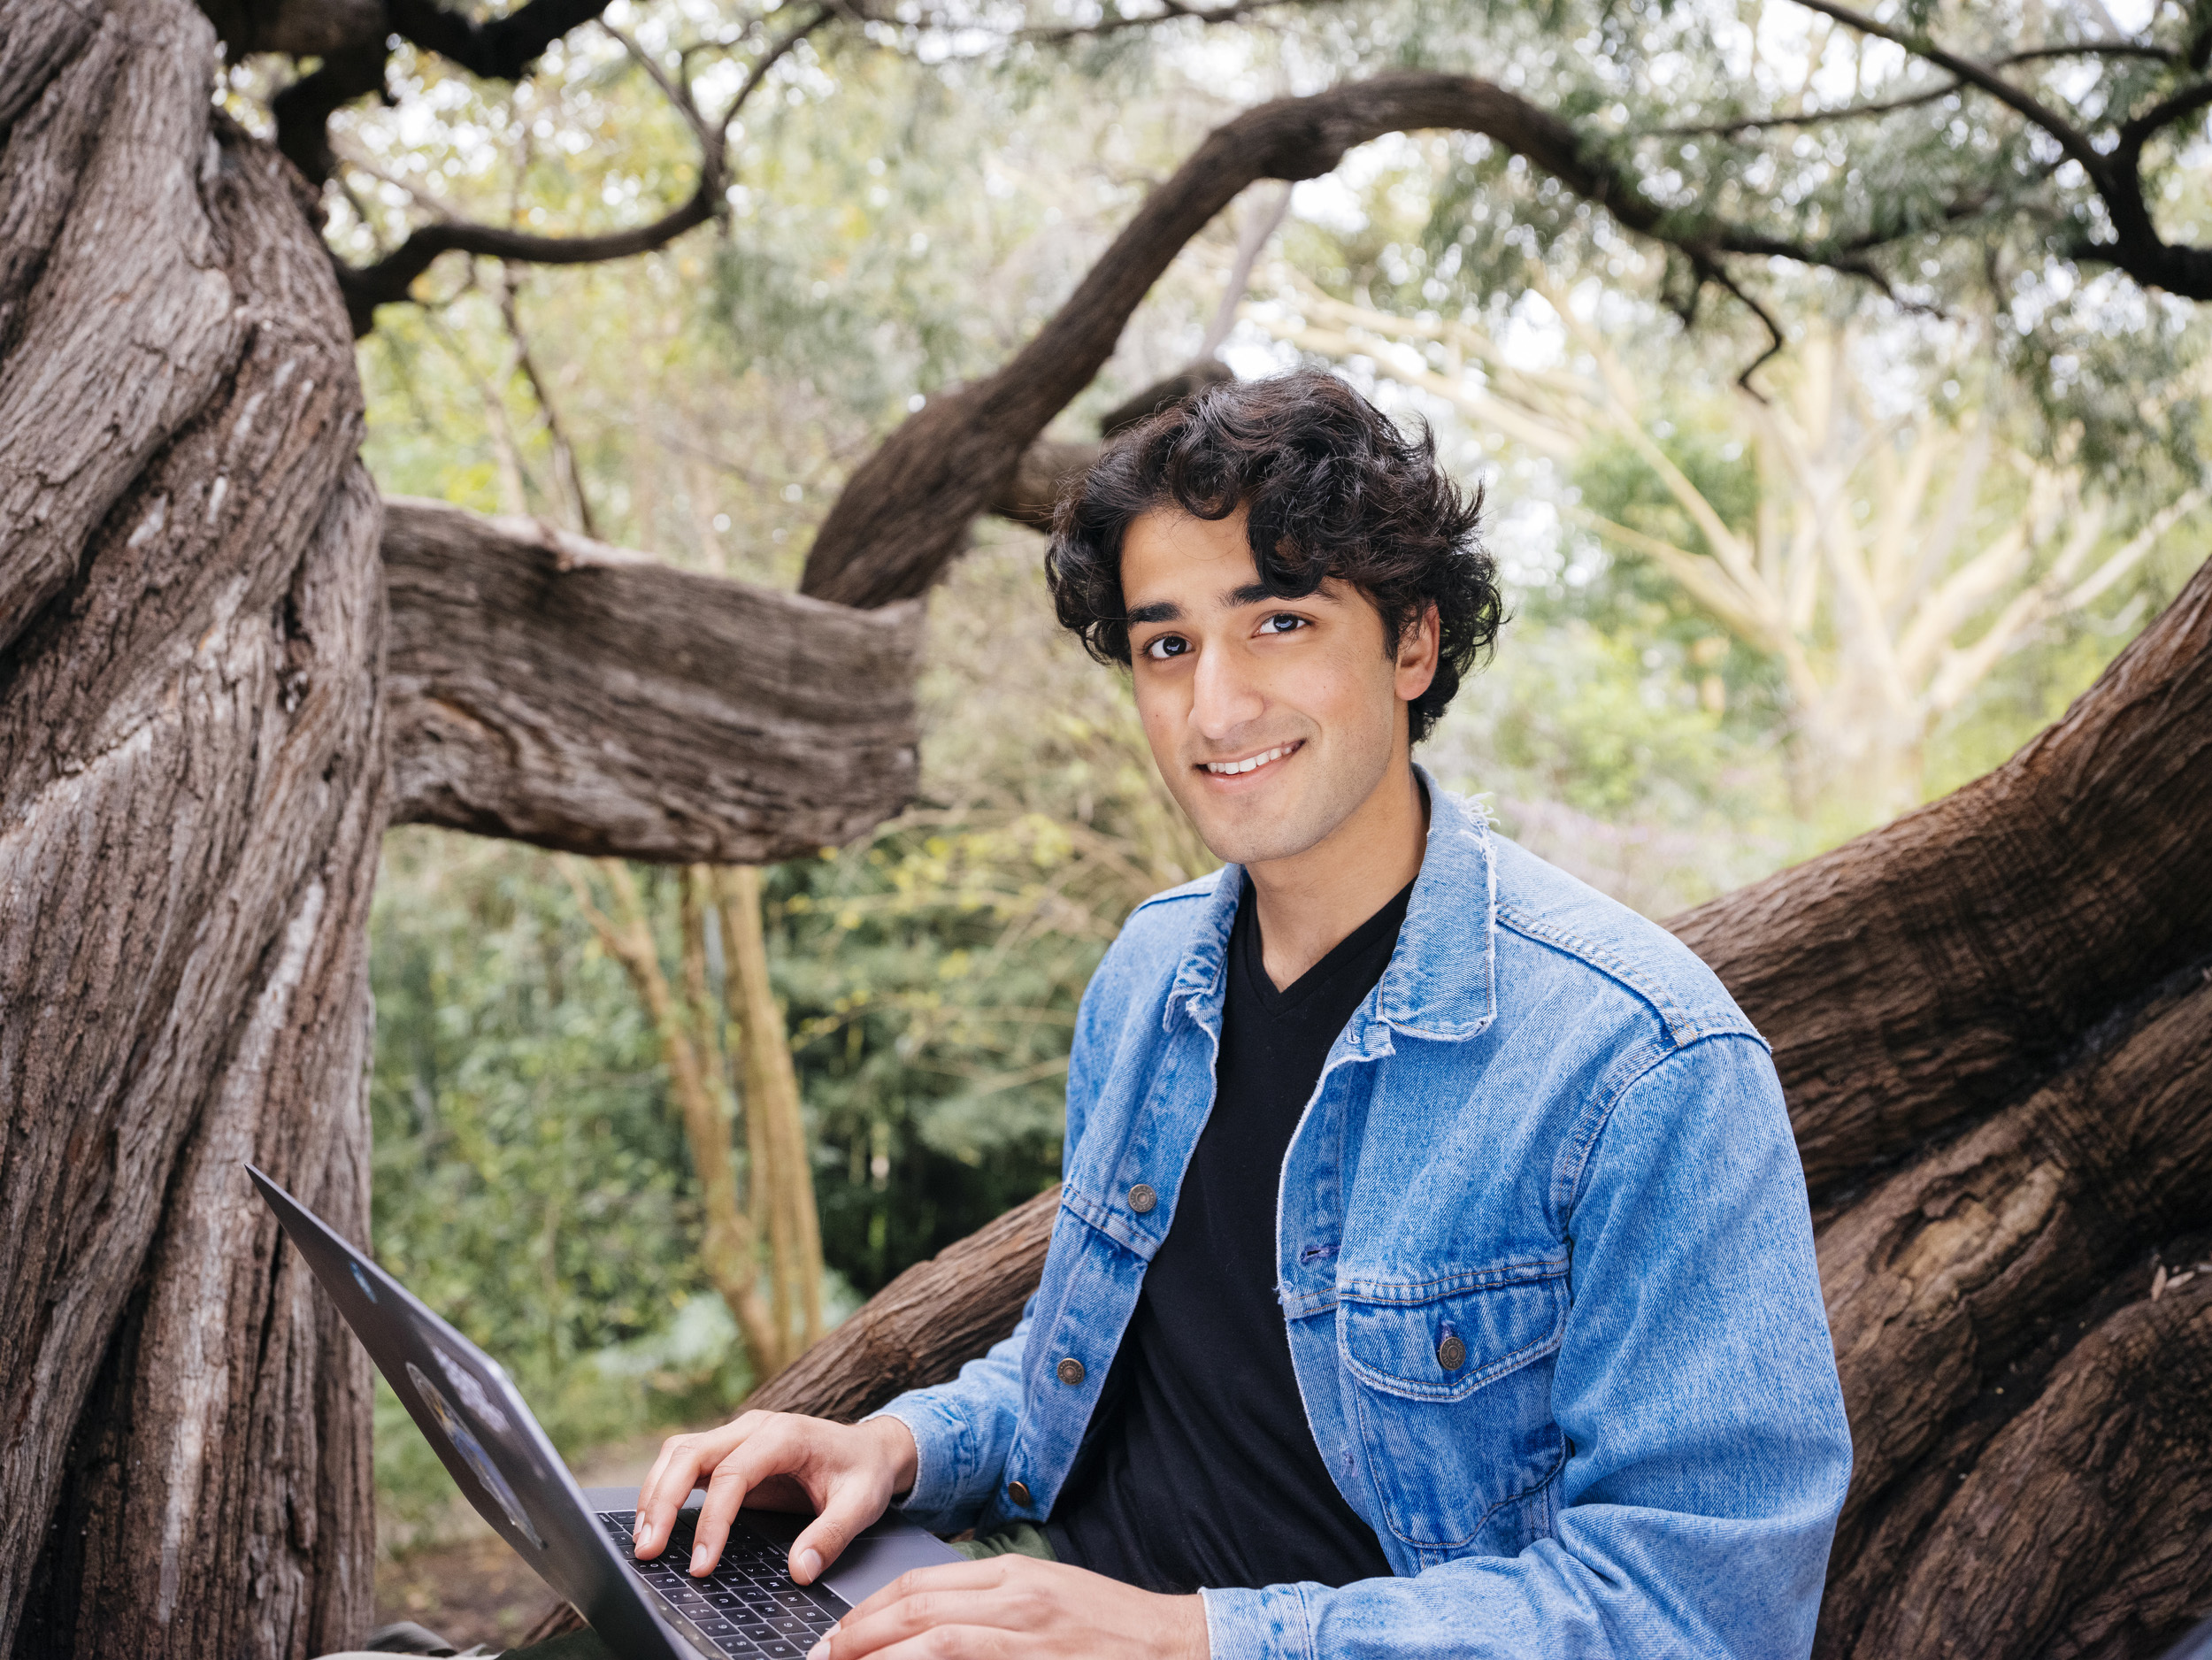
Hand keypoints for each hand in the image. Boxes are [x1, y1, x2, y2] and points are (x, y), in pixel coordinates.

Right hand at [632, 1411, 919, 1585]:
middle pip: (691, 1454)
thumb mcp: (862, 1505)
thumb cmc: (865, 1473)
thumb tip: (800, 1571)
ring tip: (643, 1539)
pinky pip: (686, 1460)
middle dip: (662, 1501)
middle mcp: (754, 1428)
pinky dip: (663, 1487)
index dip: (712, 1520)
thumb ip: (831, 1536)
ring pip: (679, 1452)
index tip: (702, 1564)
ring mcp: (738, 1435)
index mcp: (785, 1435)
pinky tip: (653, 1520)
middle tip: (648, 1550)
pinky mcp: (730, 1450)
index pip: (733, 1473)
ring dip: (654, 1492)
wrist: (871, 1449)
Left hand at [806, 1554, 1208, 1659]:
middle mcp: (1018, 1600)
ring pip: (937, 1645)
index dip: (870, 1609)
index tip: (837, 1634)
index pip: (921, 1584)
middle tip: (821, 1657)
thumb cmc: (1112, 1628)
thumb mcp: (1049, 1594)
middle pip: (918, 1611)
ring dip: (882, 1659)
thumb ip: (994, 1598)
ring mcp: (1030, 1638)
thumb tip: (930, 1614)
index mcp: (1015, 1574)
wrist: (1178, 1647)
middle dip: (859, 1636)